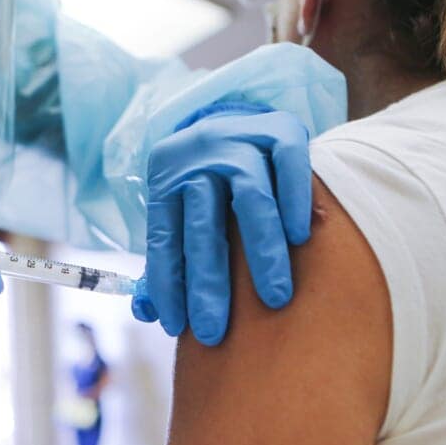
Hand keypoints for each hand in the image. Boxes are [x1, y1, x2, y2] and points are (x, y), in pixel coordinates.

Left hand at [132, 102, 311, 345]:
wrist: (233, 112)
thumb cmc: (206, 182)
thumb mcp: (176, 209)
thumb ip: (164, 259)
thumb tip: (145, 312)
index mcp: (166, 179)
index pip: (163, 238)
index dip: (169, 284)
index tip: (178, 327)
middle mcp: (198, 157)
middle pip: (202, 225)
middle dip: (209, 283)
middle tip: (217, 332)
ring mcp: (239, 139)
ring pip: (250, 197)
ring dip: (261, 251)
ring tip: (274, 298)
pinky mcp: (280, 127)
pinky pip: (289, 164)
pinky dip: (294, 200)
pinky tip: (300, 238)